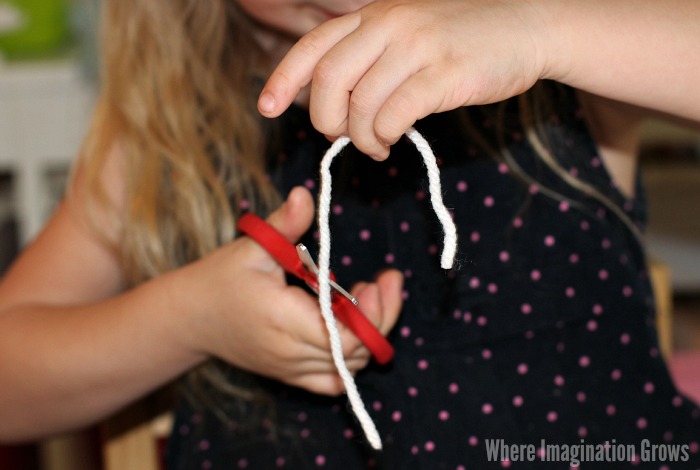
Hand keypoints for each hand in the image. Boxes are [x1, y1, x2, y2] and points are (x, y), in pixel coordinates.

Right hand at [183, 187, 403, 394]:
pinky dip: (352, 360)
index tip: (377, 282)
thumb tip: (305, 194)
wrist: (193, 317)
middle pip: (355, 353)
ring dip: (370, 335)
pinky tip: (355, 330)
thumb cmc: (223, 277)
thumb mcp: (253, 245)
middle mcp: (289, 353)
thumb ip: (283, 223)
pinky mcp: (291, 375)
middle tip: (385, 281)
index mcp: (281, 320)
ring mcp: (290, 369)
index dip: (372, 316)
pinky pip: (333, 381)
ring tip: (367, 295)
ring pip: (349, 367)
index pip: (343, 338)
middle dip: (381, 318)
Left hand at [258, 0, 547, 158]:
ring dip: (360, 138)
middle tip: (340, 136)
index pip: (314, 45)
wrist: (528, 26)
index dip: (284, 80)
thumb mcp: (410, 32)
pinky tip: (391, 142)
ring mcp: (417, 46)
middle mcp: (390, 24)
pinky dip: (383, 138)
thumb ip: (372, 58)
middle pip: (329, 80)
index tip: (266, 108)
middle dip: (325, 119)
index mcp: (376, 13)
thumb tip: (338, 107)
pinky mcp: (444, 74)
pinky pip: (393, 116)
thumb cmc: (465, 38)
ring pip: (361, 105)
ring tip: (375, 145)